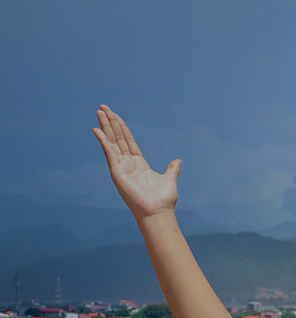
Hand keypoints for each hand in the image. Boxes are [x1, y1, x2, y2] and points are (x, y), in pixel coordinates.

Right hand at [93, 104, 179, 221]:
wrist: (158, 211)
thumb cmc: (163, 199)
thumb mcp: (170, 179)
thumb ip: (172, 169)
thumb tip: (177, 161)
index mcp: (139, 163)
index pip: (128, 141)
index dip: (122, 127)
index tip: (115, 115)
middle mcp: (127, 163)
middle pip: (118, 138)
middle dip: (111, 122)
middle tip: (103, 107)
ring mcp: (121, 166)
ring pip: (112, 141)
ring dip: (105, 126)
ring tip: (100, 111)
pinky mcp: (116, 171)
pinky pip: (109, 152)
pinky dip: (103, 141)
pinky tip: (97, 129)